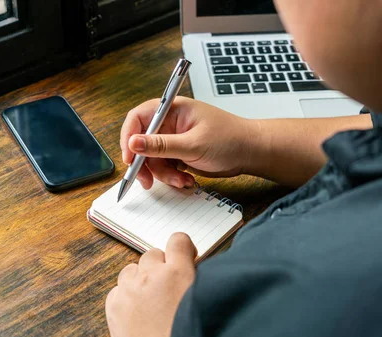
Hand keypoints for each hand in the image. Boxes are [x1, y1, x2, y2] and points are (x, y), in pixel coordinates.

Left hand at [105, 233, 196, 336]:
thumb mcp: (199, 301)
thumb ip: (194, 279)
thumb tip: (190, 266)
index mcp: (178, 272)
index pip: (178, 240)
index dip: (181, 248)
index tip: (182, 256)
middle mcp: (151, 274)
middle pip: (152, 254)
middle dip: (159, 266)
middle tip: (166, 287)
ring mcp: (129, 288)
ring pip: (131, 269)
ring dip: (140, 279)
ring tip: (149, 301)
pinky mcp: (113, 303)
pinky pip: (117, 289)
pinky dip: (125, 296)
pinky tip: (136, 313)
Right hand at [120, 96, 261, 188]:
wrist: (252, 152)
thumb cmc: (230, 139)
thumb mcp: (193, 145)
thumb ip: (161, 145)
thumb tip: (133, 143)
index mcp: (172, 110)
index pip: (139, 118)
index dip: (129, 138)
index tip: (130, 159)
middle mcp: (170, 123)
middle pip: (142, 142)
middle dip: (145, 164)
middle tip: (147, 181)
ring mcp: (175, 139)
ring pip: (153, 159)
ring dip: (163, 174)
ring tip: (181, 181)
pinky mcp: (180, 153)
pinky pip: (165, 167)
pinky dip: (172, 177)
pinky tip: (187, 181)